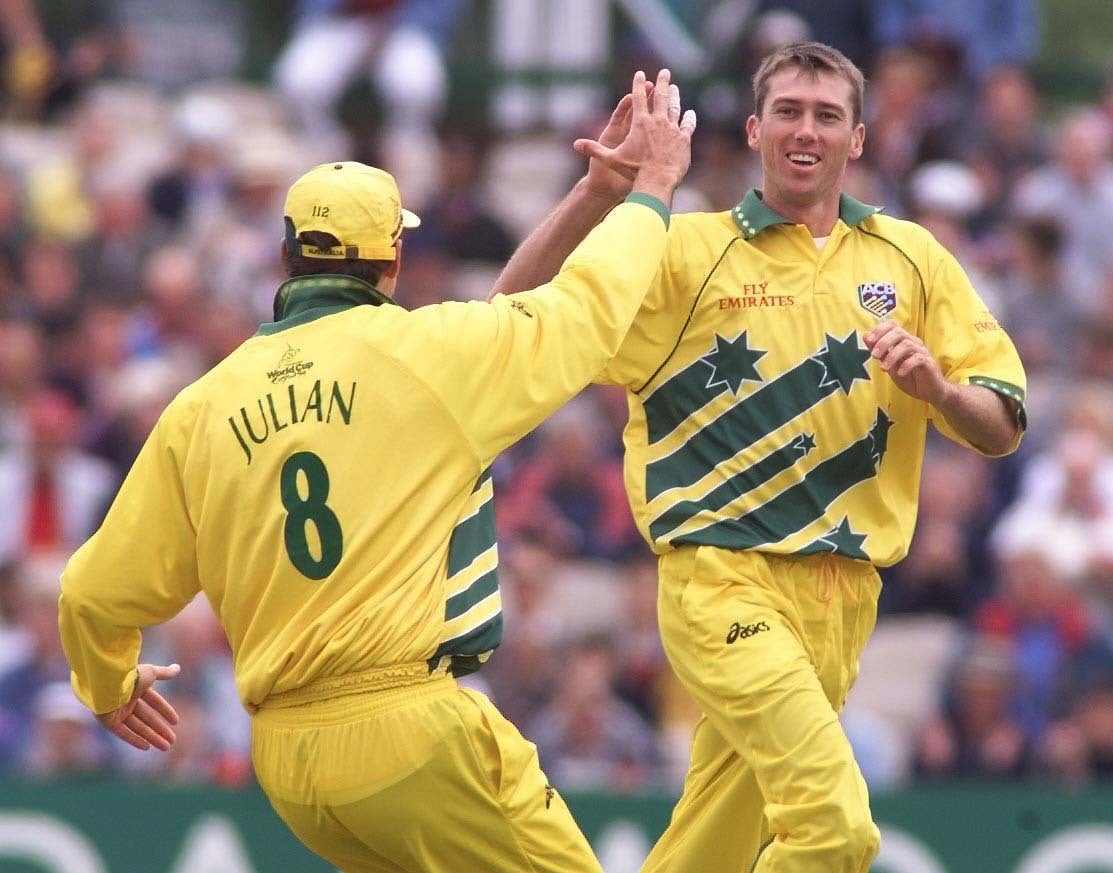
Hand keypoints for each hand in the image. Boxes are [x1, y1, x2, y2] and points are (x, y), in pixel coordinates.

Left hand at [96, 662, 180, 750]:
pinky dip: (135, 740)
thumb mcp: (151, 673)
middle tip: (172, 740)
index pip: (154, 702)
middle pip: (147, 718)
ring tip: (166, 747)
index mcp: (137, 689)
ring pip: (138, 727)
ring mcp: (118, 712)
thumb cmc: (131, 675)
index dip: (165, 711)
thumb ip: (164, 673)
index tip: (176, 722)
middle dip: (160, 730)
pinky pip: (124, 733)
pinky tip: (147, 747)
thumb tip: (178, 668)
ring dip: (152, 737)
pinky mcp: (109, 722)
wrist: (108, 682)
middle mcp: (128, 701)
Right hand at [575, 69, 696, 205]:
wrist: (658, 181)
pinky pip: (687, 125)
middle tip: (665, 72)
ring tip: (675, 88)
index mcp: (640, 123)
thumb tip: (575, 145)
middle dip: (662, 83)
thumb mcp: (612, 160)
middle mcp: (658, 121)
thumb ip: (595, 150)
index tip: (640, 74)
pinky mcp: (684, 139)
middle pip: (660, 97)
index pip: (638, 98)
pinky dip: (688, 118)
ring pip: (674, 108)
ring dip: (675, 96)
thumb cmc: (634, 171)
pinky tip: (689, 113)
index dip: (638, 85)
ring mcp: (672, 129)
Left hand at [864, 321, 951, 405]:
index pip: (892, 325)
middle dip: (883, 342)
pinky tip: (899, 373)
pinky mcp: (928, 363)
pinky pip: (918, 359)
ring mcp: (922, 352)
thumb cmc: (909, 376)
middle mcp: (913, 343)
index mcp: (903, 341)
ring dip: (892, 356)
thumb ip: (880, 351)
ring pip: (907, 345)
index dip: (880, 329)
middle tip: (873, 356)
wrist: (928, 391)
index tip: (868, 340)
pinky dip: (906, 365)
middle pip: (898, 332)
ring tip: (883, 368)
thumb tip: (866, 336)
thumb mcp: (889, 364)